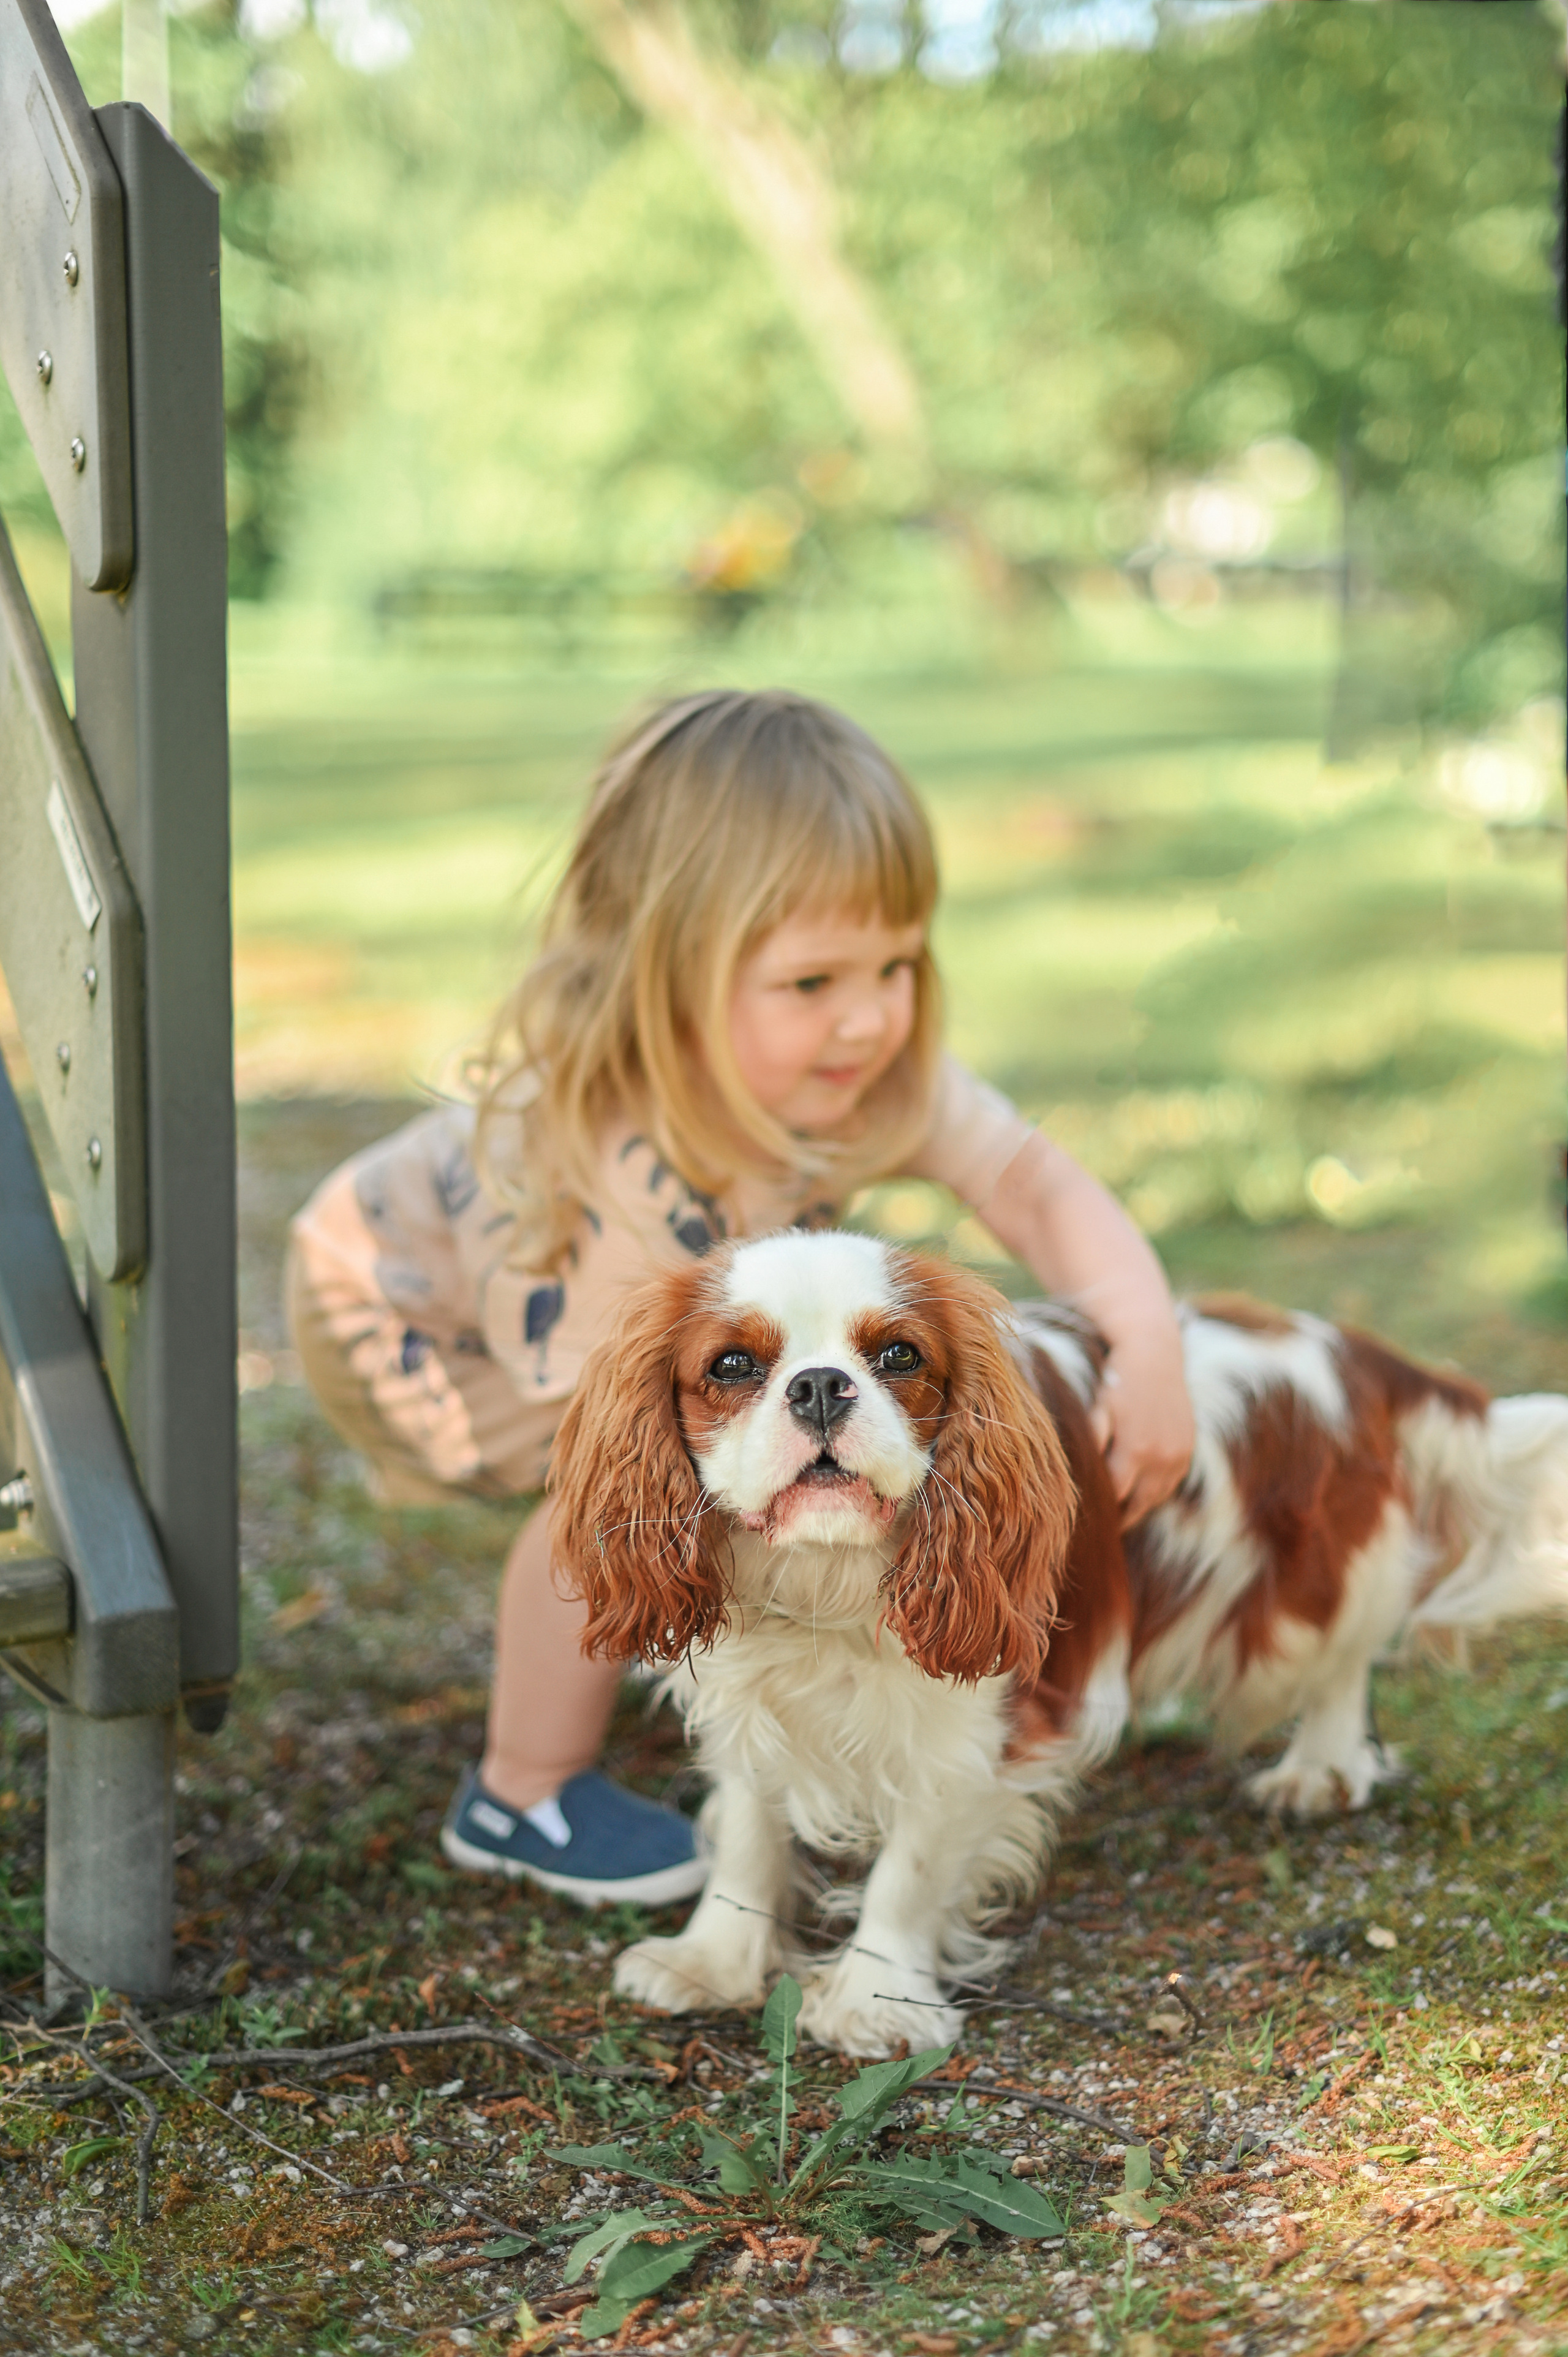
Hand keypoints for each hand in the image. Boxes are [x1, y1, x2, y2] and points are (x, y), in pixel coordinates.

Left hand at [1087, 1338, 1193, 1527]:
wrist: (1154, 1352)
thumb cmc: (1118, 1378)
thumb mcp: (1098, 1408)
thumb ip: (1094, 1441)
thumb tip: (1085, 1473)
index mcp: (1136, 1450)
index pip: (1116, 1494)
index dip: (1101, 1506)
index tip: (1088, 1517)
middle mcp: (1161, 1457)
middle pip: (1140, 1503)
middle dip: (1122, 1517)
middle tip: (1104, 1531)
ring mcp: (1179, 1453)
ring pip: (1158, 1495)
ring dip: (1141, 1507)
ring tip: (1122, 1517)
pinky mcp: (1188, 1447)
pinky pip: (1173, 1481)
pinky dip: (1158, 1491)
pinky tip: (1143, 1494)